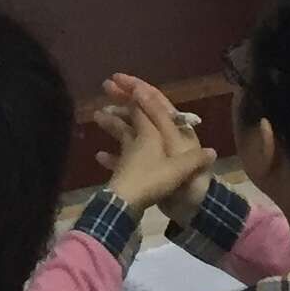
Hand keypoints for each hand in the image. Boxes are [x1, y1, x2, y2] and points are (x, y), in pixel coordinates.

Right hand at [90, 73, 214, 217]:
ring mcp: (154, 154)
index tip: (116, 78)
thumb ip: (157, 119)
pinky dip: (114, 155)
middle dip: (123, 99)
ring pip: (131, 133)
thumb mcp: (174, 146)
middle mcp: (164, 136)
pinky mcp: (146, 172)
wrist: (192, 212)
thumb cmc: (186, 180)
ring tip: (97, 116)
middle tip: (104, 87)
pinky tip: (99, 155)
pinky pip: (127, 159)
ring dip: (115, 123)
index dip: (136, 87)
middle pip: (141, 113)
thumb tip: (142, 91)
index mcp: (175, 128)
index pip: (154, 100)